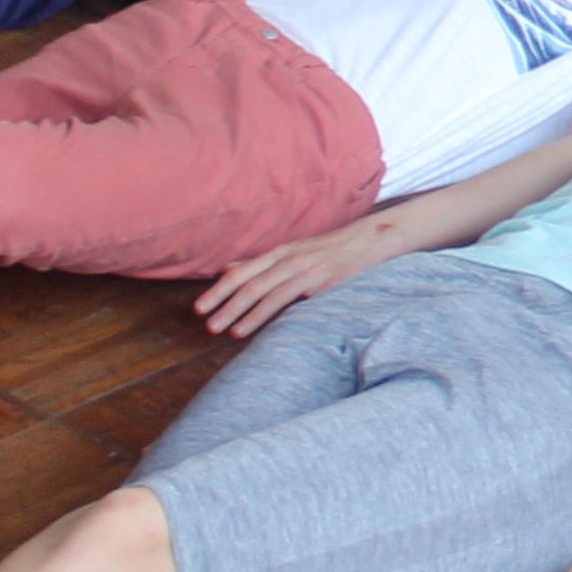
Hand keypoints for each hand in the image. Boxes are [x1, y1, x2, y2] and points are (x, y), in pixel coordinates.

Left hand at [194, 223, 396, 335]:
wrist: (371, 241)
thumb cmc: (332, 251)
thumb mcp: (294, 253)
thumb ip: (261, 263)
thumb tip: (228, 269)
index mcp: (279, 252)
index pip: (240, 272)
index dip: (218, 290)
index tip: (199, 308)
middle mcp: (287, 258)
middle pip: (246, 282)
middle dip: (222, 303)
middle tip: (204, 323)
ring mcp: (303, 268)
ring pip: (262, 291)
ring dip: (238, 312)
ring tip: (220, 330)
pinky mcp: (319, 280)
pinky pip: (285, 298)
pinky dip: (264, 314)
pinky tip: (250, 328)